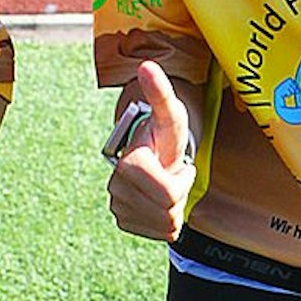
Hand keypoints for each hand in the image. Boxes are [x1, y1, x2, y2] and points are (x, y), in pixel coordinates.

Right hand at [107, 61, 194, 241]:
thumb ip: (161, 94)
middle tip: (173, 174)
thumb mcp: (171, 116)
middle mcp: (117, 186)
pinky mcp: (123, 220)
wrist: (153, 154)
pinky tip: (158, 200)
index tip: (179, 164)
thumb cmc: (165, 136)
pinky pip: (159, 234)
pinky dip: (165, 220)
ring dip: (174, 208)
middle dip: (180, 195)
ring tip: (165, 185)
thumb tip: (146, 66)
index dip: (183, 181)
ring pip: (165, 226)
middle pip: (168, 212)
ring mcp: (117, 205)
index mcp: (129, 162)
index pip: (168, 194)